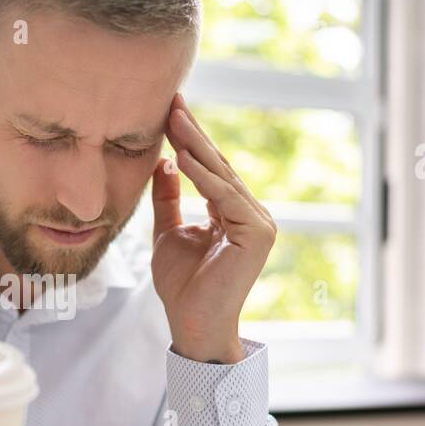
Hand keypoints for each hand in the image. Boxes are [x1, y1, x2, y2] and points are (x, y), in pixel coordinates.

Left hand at [151, 92, 276, 362]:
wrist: (192, 324)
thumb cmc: (182, 286)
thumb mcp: (167, 232)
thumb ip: (168, 198)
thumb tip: (165, 161)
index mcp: (233, 213)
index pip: (210, 169)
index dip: (189, 139)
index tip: (169, 110)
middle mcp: (252, 214)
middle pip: (217, 166)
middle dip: (192, 133)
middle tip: (172, 101)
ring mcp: (259, 223)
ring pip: (222, 177)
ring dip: (196, 146)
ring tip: (173, 119)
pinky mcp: (258, 235)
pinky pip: (225, 198)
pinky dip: (204, 177)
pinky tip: (183, 157)